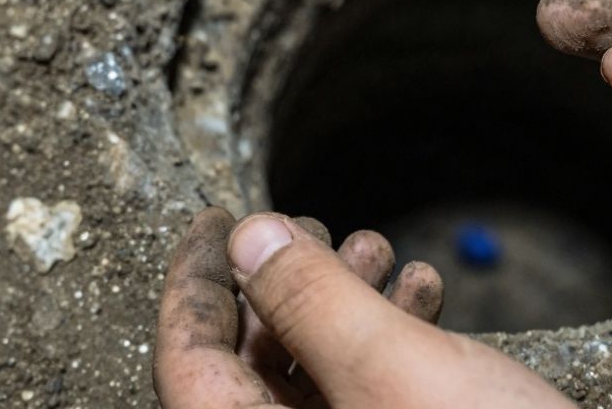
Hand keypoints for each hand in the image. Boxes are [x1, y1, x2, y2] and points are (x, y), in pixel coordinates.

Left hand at [153, 207, 575, 408]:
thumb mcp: (393, 368)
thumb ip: (312, 301)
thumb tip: (247, 240)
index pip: (187, 365)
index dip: (194, 284)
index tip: (217, 220)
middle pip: (250, 367)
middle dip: (287, 284)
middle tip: (319, 228)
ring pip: (313, 376)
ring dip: (343, 302)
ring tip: (385, 252)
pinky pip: (364, 395)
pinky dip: (387, 336)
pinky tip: (424, 293)